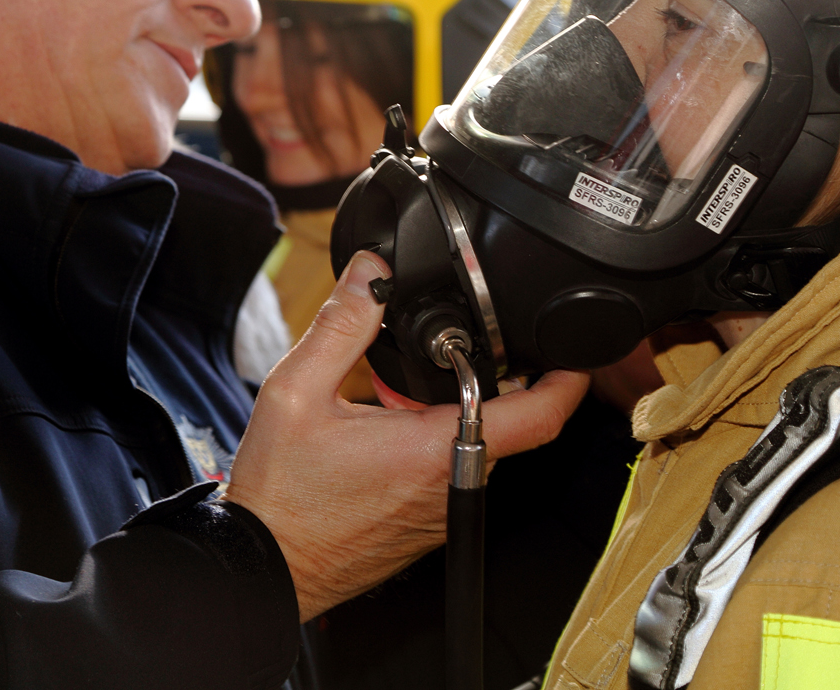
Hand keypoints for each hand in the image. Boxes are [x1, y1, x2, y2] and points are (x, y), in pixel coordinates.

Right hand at [225, 251, 588, 620]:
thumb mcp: (296, 393)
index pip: (538, 414)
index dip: (569, 377)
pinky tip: (397, 423)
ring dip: (469, 409)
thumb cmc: (279, 496)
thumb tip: (371, 271)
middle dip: (505, 378)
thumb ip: (341, 325)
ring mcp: (445, 512)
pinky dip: (445, 439)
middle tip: (477, 343)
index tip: (576, 348)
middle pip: (515, 424)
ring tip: (424, 381)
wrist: (264, 569)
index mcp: (435, 451)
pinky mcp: (430, 526)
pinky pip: (459, 471)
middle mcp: (454, 487)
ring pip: (485, 447)